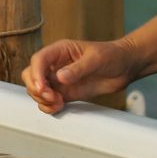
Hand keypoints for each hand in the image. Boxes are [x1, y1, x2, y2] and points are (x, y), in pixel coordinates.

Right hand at [21, 38, 136, 114]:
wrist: (125, 67)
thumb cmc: (112, 56)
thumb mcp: (96, 59)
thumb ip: (78, 69)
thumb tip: (59, 78)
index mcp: (59, 51)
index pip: (38, 60)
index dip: (36, 74)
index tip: (42, 87)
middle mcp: (55, 65)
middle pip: (31, 75)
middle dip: (36, 88)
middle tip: (51, 97)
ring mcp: (58, 80)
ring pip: (36, 90)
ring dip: (42, 99)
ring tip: (59, 103)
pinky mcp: (65, 93)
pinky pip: (48, 101)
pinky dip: (48, 106)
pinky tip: (59, 107)